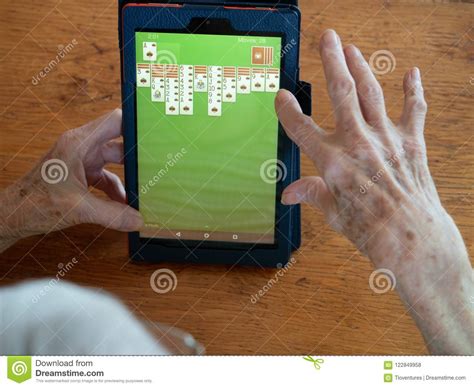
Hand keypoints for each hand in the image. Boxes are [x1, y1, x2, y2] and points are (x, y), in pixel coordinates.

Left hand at [0, 109, 142, 250]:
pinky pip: (105, 175)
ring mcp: (80, 159)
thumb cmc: (35, 203)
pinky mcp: (80, 172)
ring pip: (113, 161)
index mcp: (78, 144)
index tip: (154, 132)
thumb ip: (112, 214)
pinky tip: (124, 203)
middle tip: (155, 163)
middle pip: (118, 142)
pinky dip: (116, 188)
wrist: (14, 214)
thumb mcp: (79, 209)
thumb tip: (137, 220)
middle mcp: (81, 147)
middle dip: (136, 155)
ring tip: (141, 189)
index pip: (114, 122)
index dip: (135, 124)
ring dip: (127, 176)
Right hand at [276, 29, 472, 353]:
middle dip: (332, 62)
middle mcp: (359, 144)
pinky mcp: (411, 144)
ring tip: (352, 48)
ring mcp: (387, 140)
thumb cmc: (370, 230)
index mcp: (334, 163)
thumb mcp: (334, 214)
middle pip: (342, 94)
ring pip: (372, 93)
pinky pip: (413, 111)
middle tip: (327, 38)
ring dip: (362, 67)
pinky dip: (413, 92)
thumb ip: (313, 194)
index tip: (281, 96)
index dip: (288, 110)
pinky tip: (412, 74)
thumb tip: (289, 192)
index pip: (302, 129)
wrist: (412, 239)